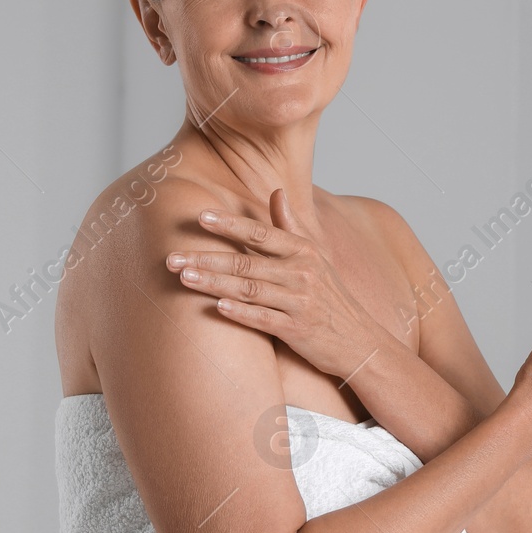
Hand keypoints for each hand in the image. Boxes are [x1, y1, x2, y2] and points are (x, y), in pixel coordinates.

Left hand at [165, 189, 385, 380]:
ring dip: (214, 282)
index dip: (230, 224)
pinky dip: (240, 313)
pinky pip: (264, 319)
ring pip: (249, 289)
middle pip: (246, 262)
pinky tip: (217, 307)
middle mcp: (302, 273)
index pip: (261, 233)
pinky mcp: (298, 330)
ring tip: (183, 276)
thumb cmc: (332, 297)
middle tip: (171, 256)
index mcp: (304, 251)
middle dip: (207, 257)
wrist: (360, 341)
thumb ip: (292, 225)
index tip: (200, 216)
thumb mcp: (317, 256)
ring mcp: (300, 302)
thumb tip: (277, 191)